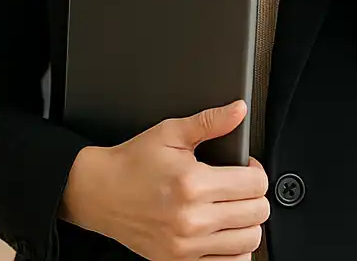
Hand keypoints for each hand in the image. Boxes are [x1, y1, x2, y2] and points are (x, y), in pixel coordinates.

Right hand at [60, 100, 269, 260]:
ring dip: (249, 223)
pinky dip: (236, 249)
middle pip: (257, 212)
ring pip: (249, 240)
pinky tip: (226, 233)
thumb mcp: (170, 133)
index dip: (256, 171)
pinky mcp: (181, 260)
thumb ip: (209, 122)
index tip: (247, 169)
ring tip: (235, 209)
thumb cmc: (132, 163)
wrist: (99, 192)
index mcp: (192, 183)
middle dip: (255, 196)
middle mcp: (192, 217)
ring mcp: (187, 244)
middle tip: (241, 187)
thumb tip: (237, 110)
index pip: (254, 184)